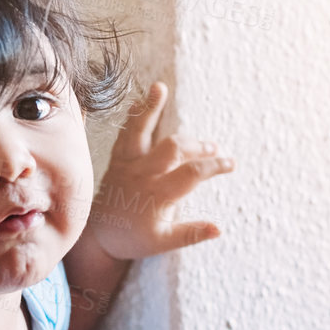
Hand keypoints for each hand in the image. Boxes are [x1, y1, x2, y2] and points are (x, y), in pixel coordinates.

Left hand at [88, 80, 233, 260]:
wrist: (100, 236)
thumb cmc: (134, 239)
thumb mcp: (164, 241)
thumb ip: (191, 234)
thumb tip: (219, 228)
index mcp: (156, 195)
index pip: (192, 174)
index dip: (214, 166)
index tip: (230, 163)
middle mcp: (141, 175)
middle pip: (172, 148)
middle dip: (195, 143)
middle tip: (213, 147)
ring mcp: (127, 165)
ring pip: (139, 132)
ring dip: (150, 109)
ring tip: (159, 87)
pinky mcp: (116, 160)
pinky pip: (123, 134)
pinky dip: (130, 117)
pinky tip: (137, 100)